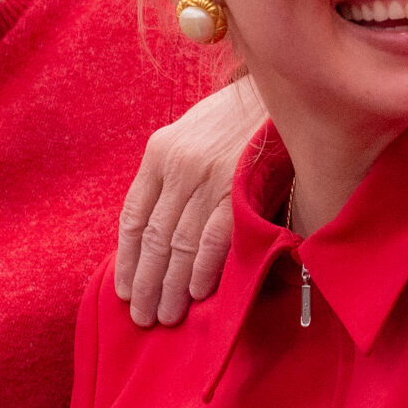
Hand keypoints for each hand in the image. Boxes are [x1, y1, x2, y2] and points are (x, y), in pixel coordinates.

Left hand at [115, 76, 264, 326]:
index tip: (124, 289)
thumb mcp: (193, 131)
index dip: (127, 259)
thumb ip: (175, 171)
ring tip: (167, 316)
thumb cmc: (238, 118)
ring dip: (170, 286)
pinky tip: (196, 293)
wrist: (283, 90)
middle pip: (153, 238)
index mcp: (160, 151)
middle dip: (146, 283)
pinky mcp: (239, 188)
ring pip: (178, 244)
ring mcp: (208, 177)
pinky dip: (202, 269)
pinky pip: (212, 238)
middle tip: (143, 318)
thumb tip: (164, 227)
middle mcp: (178, 165)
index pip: (133, 216)